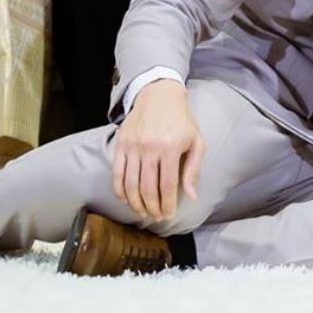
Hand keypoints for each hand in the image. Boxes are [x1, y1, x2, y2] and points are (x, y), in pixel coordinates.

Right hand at [111, 80, 203, 220]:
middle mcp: (150, 147)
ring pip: (130, 185)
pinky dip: (120, 191)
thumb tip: (192, 196)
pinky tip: (127, 199)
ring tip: (143, 212)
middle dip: (152, 208)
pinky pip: (116, 174)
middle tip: (156, 217)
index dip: (167, 204)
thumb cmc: (181, 120)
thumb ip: (193, 169)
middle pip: (147, 189)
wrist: (159, 95)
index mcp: (171, 148)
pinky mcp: (120, 144)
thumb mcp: (196, 141)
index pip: (167, 185)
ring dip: (136, 203)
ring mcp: (133, 146)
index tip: (168, 215)